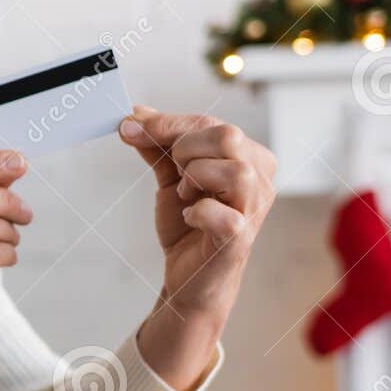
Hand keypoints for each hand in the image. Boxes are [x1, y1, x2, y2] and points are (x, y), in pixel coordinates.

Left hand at [117, 106, 276, 387]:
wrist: (186, 277)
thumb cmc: (188, 225)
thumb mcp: (169, 177)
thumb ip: (157, 145)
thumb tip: (133, 113)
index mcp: (249, 157)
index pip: (211, 123)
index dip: (167, 124)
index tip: (130, 127)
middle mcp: (260, 180)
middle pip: (228, 137)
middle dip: (186, 149)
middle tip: (175, 175)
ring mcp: (254, 211)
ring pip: (236, 171)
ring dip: (196, 178)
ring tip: (185, 195)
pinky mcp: (239, 240)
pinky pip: (224, 215)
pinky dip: (198, 212)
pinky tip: (189, 217)